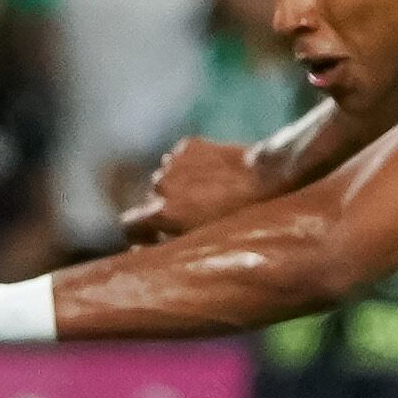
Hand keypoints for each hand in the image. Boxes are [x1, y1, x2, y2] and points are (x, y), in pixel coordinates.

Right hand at [126, 136, 265, 240]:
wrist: (269, 177)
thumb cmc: (240, 218)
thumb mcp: (202, 240)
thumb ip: (168, 245)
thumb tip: (142, 251)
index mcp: (162, 212)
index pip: (128, 224)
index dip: (139, 232)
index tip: (153, 236)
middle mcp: (161, 185)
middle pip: (150, 200)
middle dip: (165, 207)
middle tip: (193, 214)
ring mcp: (173, 163)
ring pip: (166, 179)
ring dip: (178, 186)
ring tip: (208, 193)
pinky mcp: (188, 146)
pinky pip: (180, 160)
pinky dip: (190, 167)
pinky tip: (215, 174)